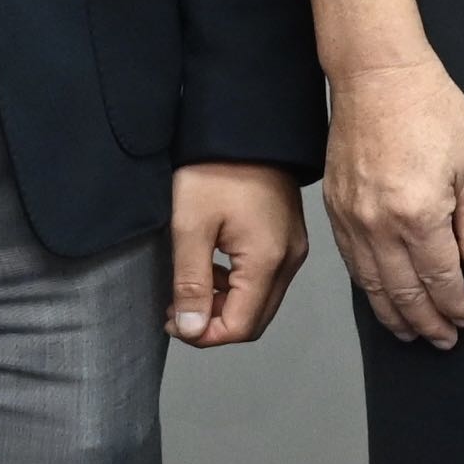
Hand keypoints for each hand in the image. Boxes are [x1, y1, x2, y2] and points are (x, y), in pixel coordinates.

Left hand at [165, 163, 307, 346]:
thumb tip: (191, 328)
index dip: (203, 334)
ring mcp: (292, 250)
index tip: (171, 321)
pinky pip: (266, 281)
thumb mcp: (190, 227)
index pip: (240, 326)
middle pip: (254, 320)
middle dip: (213, 324)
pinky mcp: (288, 240)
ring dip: (224, 306)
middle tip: (176, 310)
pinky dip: (237, 288)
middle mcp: (289, 261)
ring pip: (260, 303)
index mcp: (267, 261)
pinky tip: (212, 270)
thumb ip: (191, 283)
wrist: (243, 130)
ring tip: (188, 289)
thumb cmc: (215, 170)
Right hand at [328, 53, 463, 345]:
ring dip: (394, 315)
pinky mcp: (335, 209)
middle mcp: (379, 224)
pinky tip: (381, 300)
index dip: (455, 305)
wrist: (378, 77)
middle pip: (403, 291)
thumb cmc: (433, 112)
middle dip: (426, 322)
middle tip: (444, 341)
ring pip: (372, 285)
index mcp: (419, 214)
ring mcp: (352, 219)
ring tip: (413, 335)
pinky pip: (352, 264)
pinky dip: (368, 290)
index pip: (439, 279)